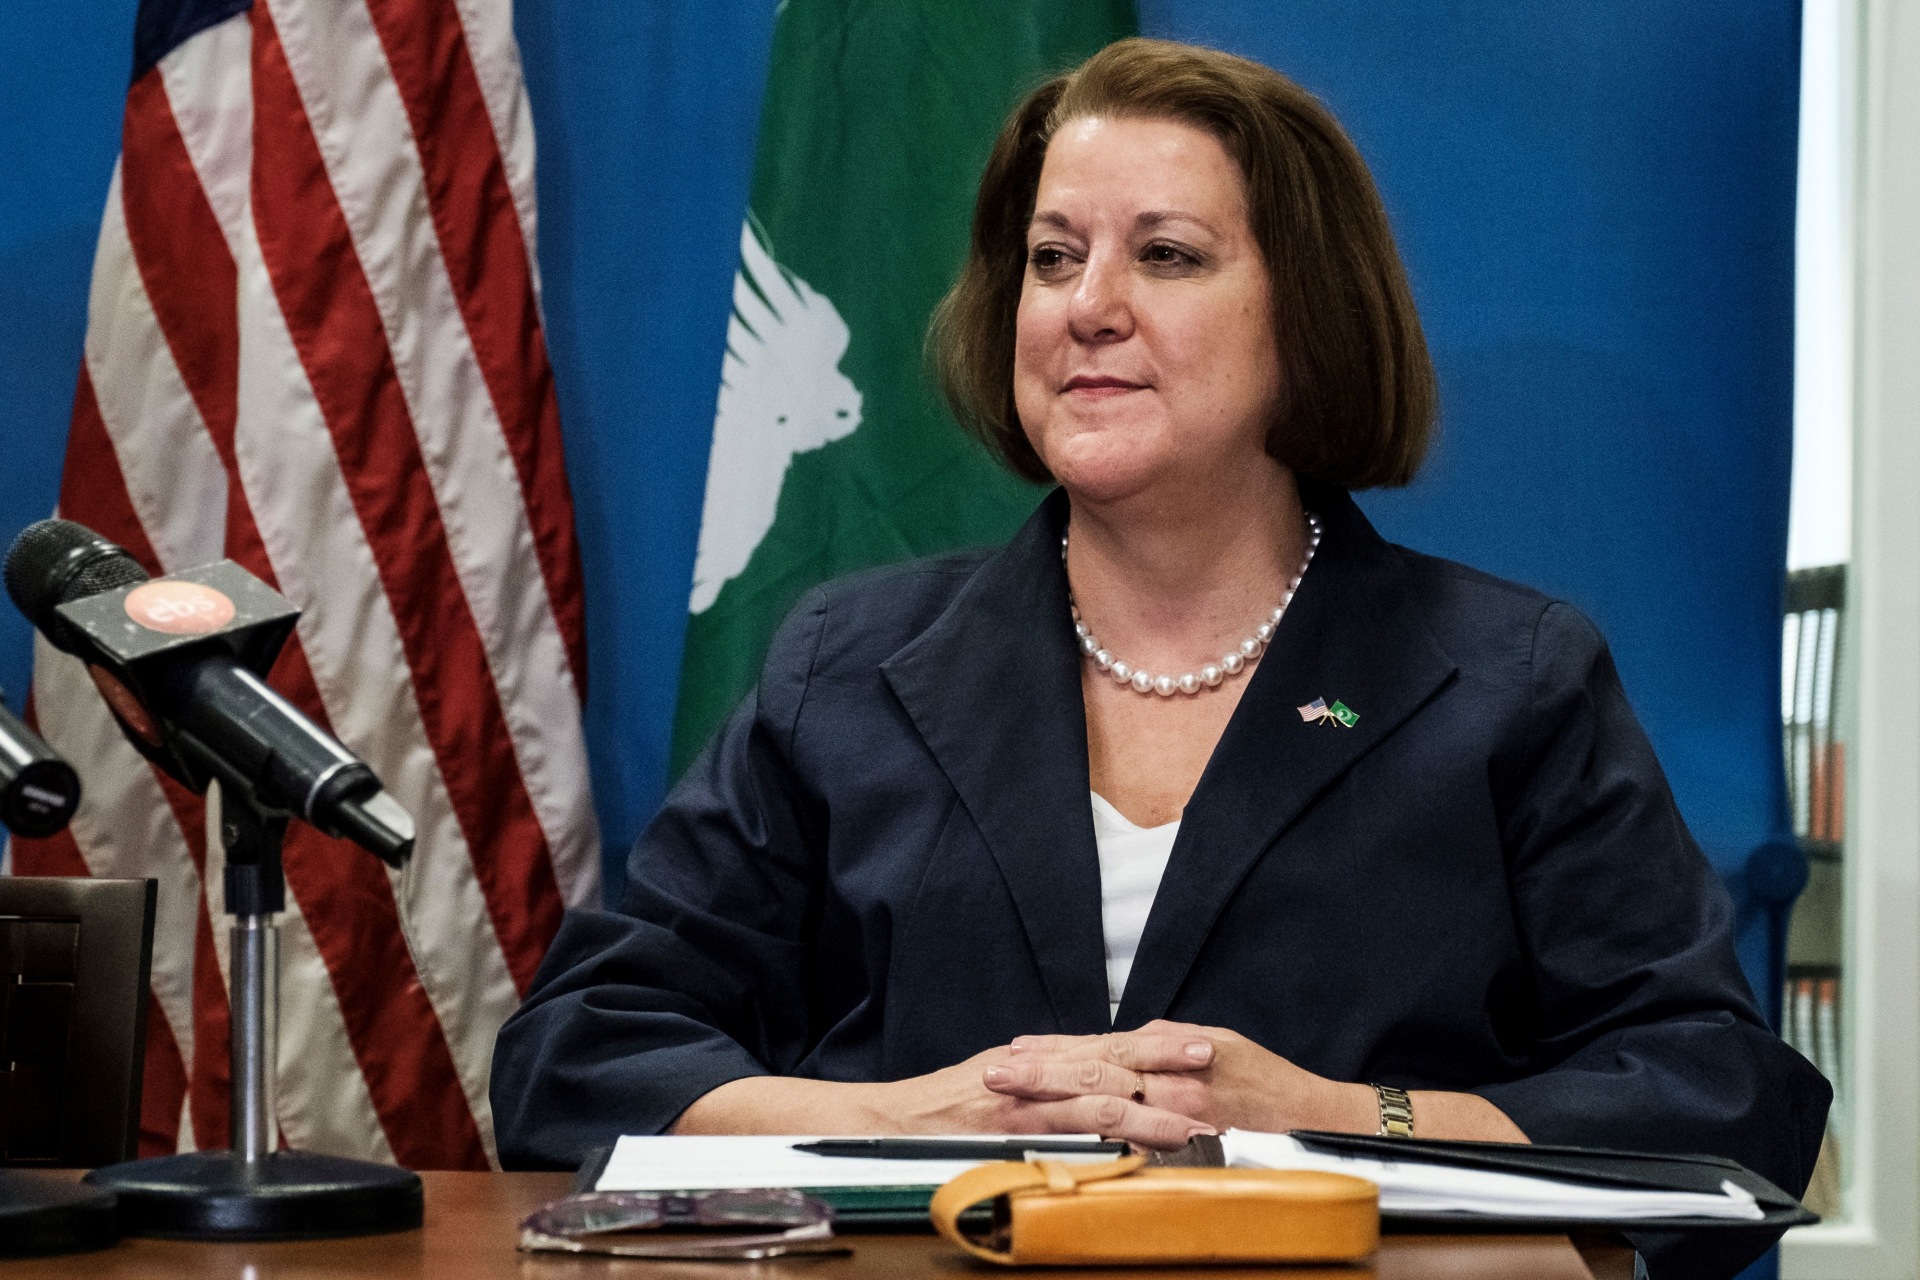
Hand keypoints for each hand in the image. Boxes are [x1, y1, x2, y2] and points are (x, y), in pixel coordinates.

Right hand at [872, 1043, 1216, 1150]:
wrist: (890, 1120)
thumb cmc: (944, 1106)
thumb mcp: (998, 1080)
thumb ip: (1043, 1079)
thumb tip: (1087, 1081)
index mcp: (1038, 1060)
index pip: (1106, 1045)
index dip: (1153, 1043)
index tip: (1196, 1043)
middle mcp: (1036, 1073)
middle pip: (1110, 1059)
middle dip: (1163, 1058)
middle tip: (1210, 1056)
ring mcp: (1025, 1103)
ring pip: (1098, 1099)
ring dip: (1150, 1108)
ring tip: (1192, 1118)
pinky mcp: (1011, 1132)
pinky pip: (1065, 1136)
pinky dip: (1104, 1142)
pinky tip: (1136, 1150)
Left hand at [982, 1019, 1373, 1136]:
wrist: (1312, 1115)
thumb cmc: (1263, 1078)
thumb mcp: (1212, 1042)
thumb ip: (1168, 1042)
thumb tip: (1132, 1038)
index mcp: (1169, 1051)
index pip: (1099, 1046)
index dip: (1056, 1048)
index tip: (1014, 1049)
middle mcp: (1168, 1077)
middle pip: (1092, 1069)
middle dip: (1039, 1073)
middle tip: (992, 1074)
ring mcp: (1178, 1109)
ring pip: (1106, 1100)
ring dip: (1056, 1099)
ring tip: (1013, 1098)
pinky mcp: (1192, 1137)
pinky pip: (1139, 1138)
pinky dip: (1101, 1137)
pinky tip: (1068, 1138)